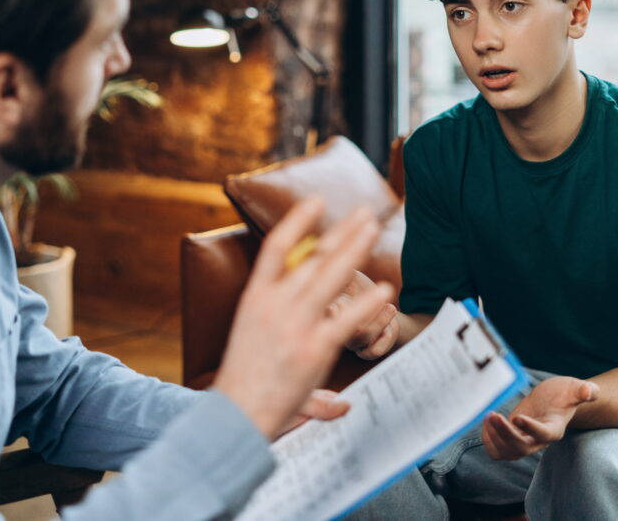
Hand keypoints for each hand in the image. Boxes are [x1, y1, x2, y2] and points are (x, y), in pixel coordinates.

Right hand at [213, 197, 394, 438]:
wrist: (234, 415)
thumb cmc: (243, 380)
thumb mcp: (251, 338)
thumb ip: (282, 328)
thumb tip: (296, 318)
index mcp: (255, 296)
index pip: (276, 247)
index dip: (297, 221)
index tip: (316, 202)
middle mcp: (274, 304)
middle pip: (313, 257)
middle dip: (341, 232)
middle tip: (363, 213)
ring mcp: (294, 325)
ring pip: (330, 277)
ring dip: (354, 249)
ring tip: (373, 230)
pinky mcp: (313, 349)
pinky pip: (346, 320)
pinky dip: (366, 303)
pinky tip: (384, 289)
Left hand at [481, 376, 597, 460]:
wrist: (554, 400)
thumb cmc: (565, 394)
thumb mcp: (574, 388)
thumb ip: (584, 390)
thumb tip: (589, 391)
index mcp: (554, 428)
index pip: (543, 435)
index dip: (531, 429)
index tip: (518, 417)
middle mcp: (538, 440)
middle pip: (521, 448)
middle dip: (505, 434)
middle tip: (492, 415)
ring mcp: (524, 441)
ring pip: (507, 452)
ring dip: (494, 438)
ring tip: (489, 416)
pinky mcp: (511, 438)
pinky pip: (498, 451)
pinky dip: (489, 441)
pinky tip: (486, 422)